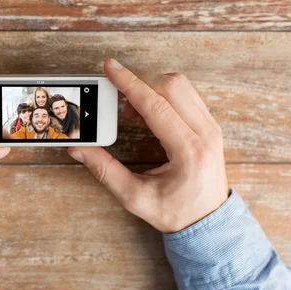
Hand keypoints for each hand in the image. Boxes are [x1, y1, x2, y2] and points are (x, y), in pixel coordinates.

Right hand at [68, 58, 228, 232]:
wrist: (209, 222)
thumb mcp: (135, 197)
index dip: (129, 84)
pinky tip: (148, 113)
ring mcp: (211, 127)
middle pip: (171, 86)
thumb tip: (79, 149)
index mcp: (189, 151)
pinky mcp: (209, 125)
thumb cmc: (176, 212)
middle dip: (139, 82)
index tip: (110, 68)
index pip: (156, 105)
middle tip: (116, 97)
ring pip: (181, 86)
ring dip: (151, 88)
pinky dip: (163, 95)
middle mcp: (205, 133)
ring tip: (131, 111)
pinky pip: (186, 95)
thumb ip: (105, 171)